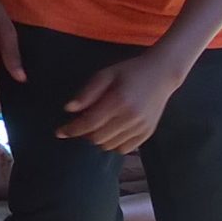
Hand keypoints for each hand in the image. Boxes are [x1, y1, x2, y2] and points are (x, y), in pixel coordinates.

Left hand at [57, 53, 185, 153]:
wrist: (162, 74)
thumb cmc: (130, 71)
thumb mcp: (106, 74)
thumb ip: (87, 92)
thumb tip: (69, 109)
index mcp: (118, 100)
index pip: (89, 123)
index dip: (72, 129)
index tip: (59, 132)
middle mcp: (131, 117)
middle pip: (97, 138)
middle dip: (84, 134)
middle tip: (81, 124)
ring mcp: (141, 127)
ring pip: (109, 145)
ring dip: (98, 139)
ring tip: (97, 126)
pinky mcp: (148, 133)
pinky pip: (124, 149)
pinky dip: (113, 144)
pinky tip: (111, 131)